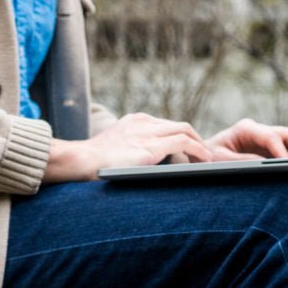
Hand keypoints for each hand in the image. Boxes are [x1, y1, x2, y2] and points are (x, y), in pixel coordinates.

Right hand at [44, 113, 212, 182]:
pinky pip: (185, 142)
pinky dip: (199, 150)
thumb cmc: (90, 164)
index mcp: (133, 122)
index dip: (179, 136)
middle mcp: (142, 123)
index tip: (188, 149)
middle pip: (178, 125)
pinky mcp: (151, 147)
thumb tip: (137, 165)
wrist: (79, 161)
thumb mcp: (111, 150)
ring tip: (208, 159)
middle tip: (204, 154)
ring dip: (200, 145)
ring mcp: (147, 133)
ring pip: (185, 130)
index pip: (163, 125)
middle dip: (195, 138)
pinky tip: (205, 161)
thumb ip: (127, 151)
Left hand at [205, 119, 287, 161]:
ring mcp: (262, 139)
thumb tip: (266, 164)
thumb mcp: (220, 161)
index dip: (282, 151)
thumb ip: (243, 161)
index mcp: (245, 129)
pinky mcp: (265, 150)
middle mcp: (257, 130)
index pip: (271, 137)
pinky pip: (284, 153)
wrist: (198, 157)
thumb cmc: (206, 158)